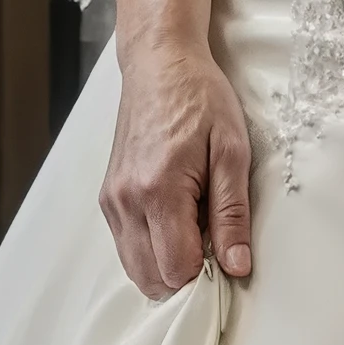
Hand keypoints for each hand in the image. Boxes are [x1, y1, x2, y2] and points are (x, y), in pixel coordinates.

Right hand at [101, 43, 254, 296]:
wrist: (160, 66)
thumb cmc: (201, 100)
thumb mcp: (232, 152)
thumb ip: (232, 213)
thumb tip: (236, 266)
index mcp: (158, 191)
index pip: (176, 269)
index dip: (207, 276)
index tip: (229, 259)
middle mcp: (125, 202)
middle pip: (151, 279)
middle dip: (186, 278)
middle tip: (216, 249)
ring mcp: (111, 201)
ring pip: (135, 268)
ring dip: (167, 266)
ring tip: (199, 232)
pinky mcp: (107, 197)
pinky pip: (126, 246)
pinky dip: (152, 250)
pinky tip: (178, 223)